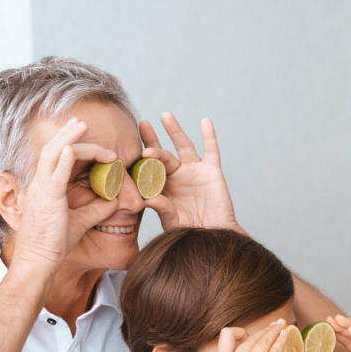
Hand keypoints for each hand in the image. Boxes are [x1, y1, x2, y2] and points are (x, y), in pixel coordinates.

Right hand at [13, 118, 118, 268]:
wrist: (39, 260)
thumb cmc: (54, 243)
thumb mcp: (81, 221)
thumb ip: (97, 210)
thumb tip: (115, 202)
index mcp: (47, 188)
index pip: (58, 158)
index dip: (72, 145)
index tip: (88, 140)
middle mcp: (41, 184)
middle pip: (53, 149)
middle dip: (68, 133)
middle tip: (81, 121)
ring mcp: (42, 190)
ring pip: (53, 154)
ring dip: (69, 138)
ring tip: (81, 125)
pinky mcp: (48, 200)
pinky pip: (55, 175)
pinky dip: (64, 160)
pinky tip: (73, 148)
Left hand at [139, 113, 239, 231]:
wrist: (214, 235)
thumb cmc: (190, 232)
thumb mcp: (172, 221)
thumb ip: (161, 208)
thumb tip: (147, 199)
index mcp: (162, 186)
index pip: (149, 168)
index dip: (142, 159)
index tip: (136, 151)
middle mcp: (176, 175)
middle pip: (162, 153)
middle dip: (152, 139)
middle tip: (142, 124)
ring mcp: (194, 171)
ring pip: (183, 146)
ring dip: (175, 130)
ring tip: (165, 115)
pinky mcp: (212, 171)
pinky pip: (211, 151)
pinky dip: (209, 136)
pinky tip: (205, 121)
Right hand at [217, 321, 287, 351]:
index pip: (226, 335)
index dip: (239, 330)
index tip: (250, 334)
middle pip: (251, 337)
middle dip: (266, 329)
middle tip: (277, 325)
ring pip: (264, 341)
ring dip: (275, 331)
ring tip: (284, 327)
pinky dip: (282, 341)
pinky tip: (287, 336)